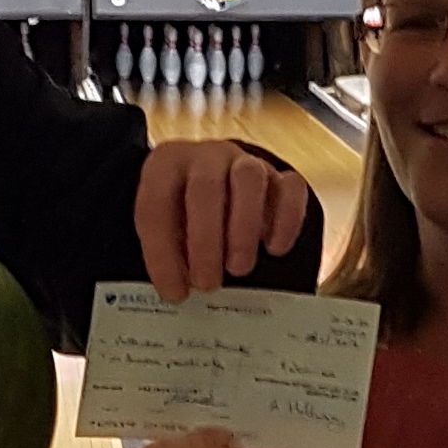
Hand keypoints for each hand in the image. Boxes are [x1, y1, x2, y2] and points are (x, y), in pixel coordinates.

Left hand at [135, 140, 309, 300]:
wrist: (214, 191)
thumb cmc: (182, 216)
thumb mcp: (163, 230)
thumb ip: (166, 253)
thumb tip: (176, 290)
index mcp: (165, 165)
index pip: (156, 204)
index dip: (163, 253)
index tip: (175, 291)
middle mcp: (206, 156)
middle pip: (206, 188)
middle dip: (205, 243)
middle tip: (207, 284)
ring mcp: (244, 162)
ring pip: (250, 179)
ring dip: (244, 230)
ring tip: (238, 269)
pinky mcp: (278, 175)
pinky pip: (291, 187)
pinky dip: (286, 220)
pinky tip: (274, 249)